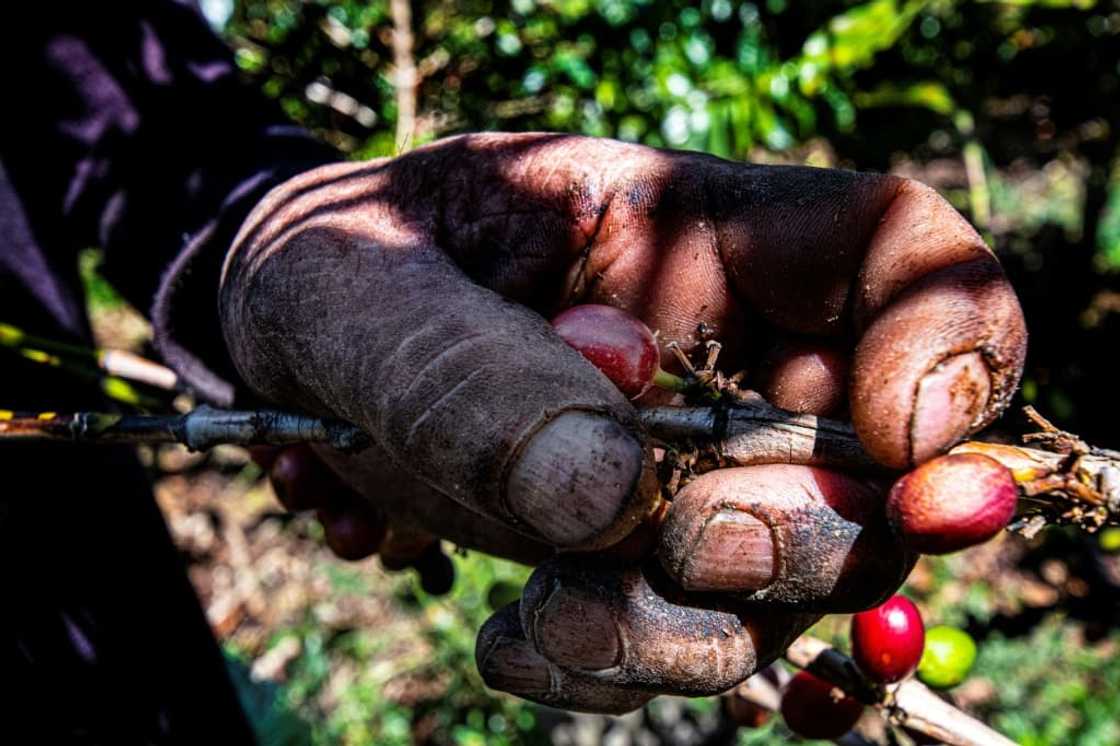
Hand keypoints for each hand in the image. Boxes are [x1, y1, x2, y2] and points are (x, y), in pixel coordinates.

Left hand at [219, 133, 1025, 710]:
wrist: (287, 346)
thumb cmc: (334, 269)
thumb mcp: (355, 286)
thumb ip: (462, 369)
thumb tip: (602, 495)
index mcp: (692, 232)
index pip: (900, 255)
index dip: (956, 347)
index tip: (903, 443)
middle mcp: (726, 357)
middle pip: (873, 467)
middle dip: (799, 533)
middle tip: (673, 540)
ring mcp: (691, 470)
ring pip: (786, 587)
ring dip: (681, 631)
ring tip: (540, 615)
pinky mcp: (638, 557)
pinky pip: (688, 643)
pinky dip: (617, 668)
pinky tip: (516, 641)